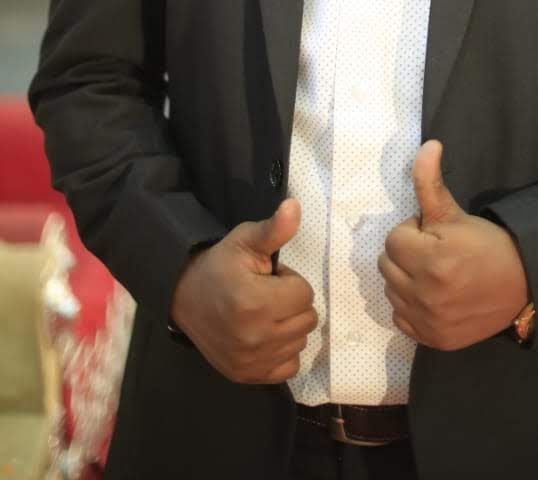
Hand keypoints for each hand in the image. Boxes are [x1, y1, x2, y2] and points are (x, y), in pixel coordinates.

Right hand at [170, 198, 316, 382]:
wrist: (184, 297)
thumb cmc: (220, 266)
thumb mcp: (245, 240)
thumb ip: (274, 229)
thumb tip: (295, 206)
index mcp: (257, 303)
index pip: (305, 293)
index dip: (289, 281)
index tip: (268, 279)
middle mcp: (256, 338)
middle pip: (307, 319)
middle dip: (291, 303)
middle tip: (266, 295)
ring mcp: (251, 361)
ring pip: (300, 342)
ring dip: (288, 326)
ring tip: (263, 314)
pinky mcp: (247, 376)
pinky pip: (290, 368)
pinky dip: (283, 352)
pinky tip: (265, 336)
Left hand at [378, 140, 529, 350]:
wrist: (522, 286)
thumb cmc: (488, 246)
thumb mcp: (456, 213)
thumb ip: (431, 183)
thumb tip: (428, 145)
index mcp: (432, 260)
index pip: (394, 238)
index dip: (414, 231)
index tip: (436, 235)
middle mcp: (426, 294)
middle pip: (387, 264)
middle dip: (407, 253)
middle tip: (435, 252)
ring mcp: (428, 321)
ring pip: (390, 290)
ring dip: (406, 278)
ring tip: (434, 273)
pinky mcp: (432, 340)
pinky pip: (400, 317)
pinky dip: (411, 306)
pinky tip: (433, 296)